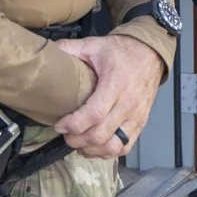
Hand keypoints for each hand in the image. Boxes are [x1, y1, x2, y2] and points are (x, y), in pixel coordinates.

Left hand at [53, 34, 165, 159]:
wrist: (151, 53)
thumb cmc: (122, 51)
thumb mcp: (94, 44)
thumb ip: (69, 48)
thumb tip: (46, 52)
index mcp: (116, 84)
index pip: (94, 114)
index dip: (74, 124)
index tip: (59, 124)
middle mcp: (128, 104)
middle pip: (101, 134)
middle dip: (77, 140)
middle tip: (65, 134)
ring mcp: (137, 116)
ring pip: (113, 146)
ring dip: (92, 149)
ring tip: (78, 143)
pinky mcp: (141, 123)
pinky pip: (124, 147)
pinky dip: (107, 152)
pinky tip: (94, 147)